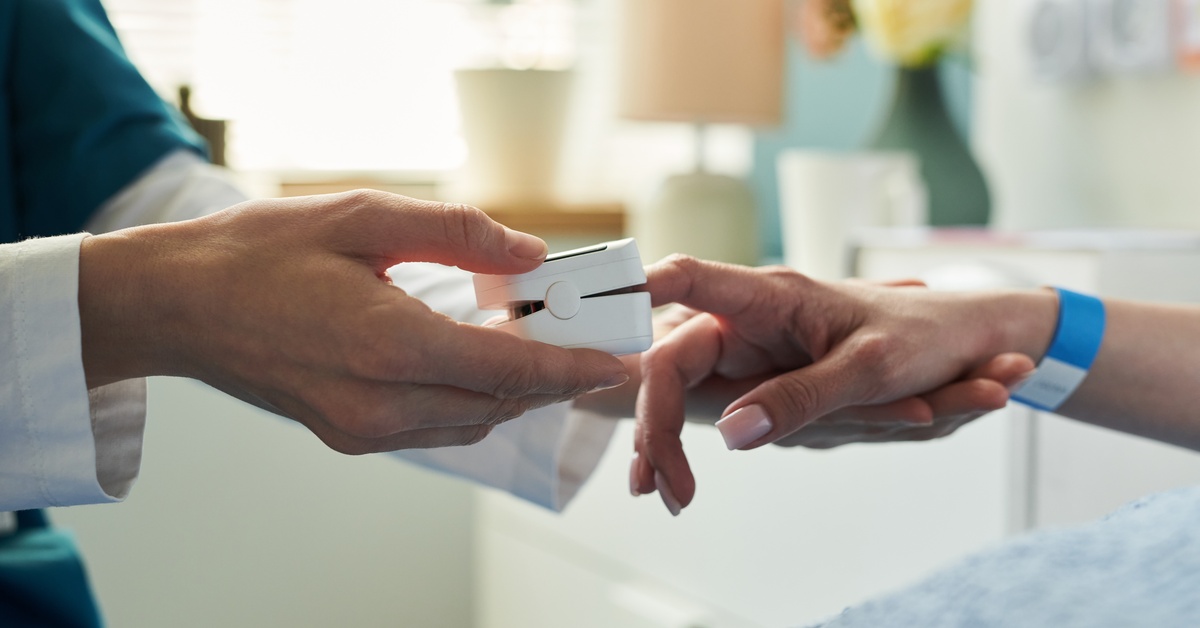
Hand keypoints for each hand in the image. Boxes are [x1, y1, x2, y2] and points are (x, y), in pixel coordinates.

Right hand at [78, 190, 627, 453]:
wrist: (178, 305)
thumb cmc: (258, 254)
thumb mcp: (362, 218)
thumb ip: (456, 235)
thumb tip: (530, 252)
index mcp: (387, 345)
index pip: (509, 369)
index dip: (573, 369)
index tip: (619, 366)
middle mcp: (379, 404)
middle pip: (499, 403)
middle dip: (556, 381)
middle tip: (595, 349)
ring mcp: (361, 430)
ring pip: (471, 422)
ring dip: (516, 394)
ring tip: (547, 352)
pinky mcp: (348, 437)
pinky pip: (437, 428)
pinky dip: (473, 402)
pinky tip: (482, 365)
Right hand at [632, 256, 1055, 514]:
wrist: (965, 338)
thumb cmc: (924, 336)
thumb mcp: (869, 371)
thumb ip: (801, 398)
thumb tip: (733, 433)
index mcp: (772, 297)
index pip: (690, 279)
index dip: (639, 289)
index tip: (599, 314)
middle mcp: (749, 319)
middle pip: (675, 362)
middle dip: (656, 422)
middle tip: (656, 486)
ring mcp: (750, 348)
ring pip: (686, 390)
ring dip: (663, 439)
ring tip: (654, 489)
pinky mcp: (758, 376)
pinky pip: (711, 409)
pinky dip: (688, 444)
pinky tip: (664, 479)